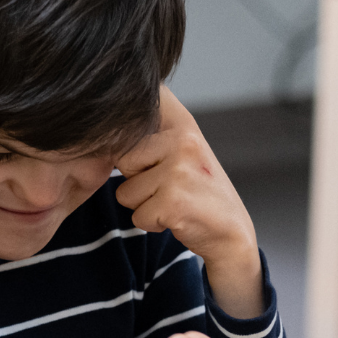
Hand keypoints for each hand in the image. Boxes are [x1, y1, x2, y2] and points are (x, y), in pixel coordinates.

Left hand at [115, 87, 263, 318]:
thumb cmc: (201, 194)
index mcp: (185, 125)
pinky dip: (152, 223)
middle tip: (169, 188)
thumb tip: (105, 117)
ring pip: (126, 192)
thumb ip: (155, 132)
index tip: (128, 110)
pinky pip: (137, 215)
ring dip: (144, 205)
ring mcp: (178, 171)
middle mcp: (183, 141)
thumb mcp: (186, 152)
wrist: (232, 234)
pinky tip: (177, 217)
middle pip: (123, 160)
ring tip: (173, 202)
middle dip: (138, 181)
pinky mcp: (172, 202)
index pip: (144, 103)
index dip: (127, 117)